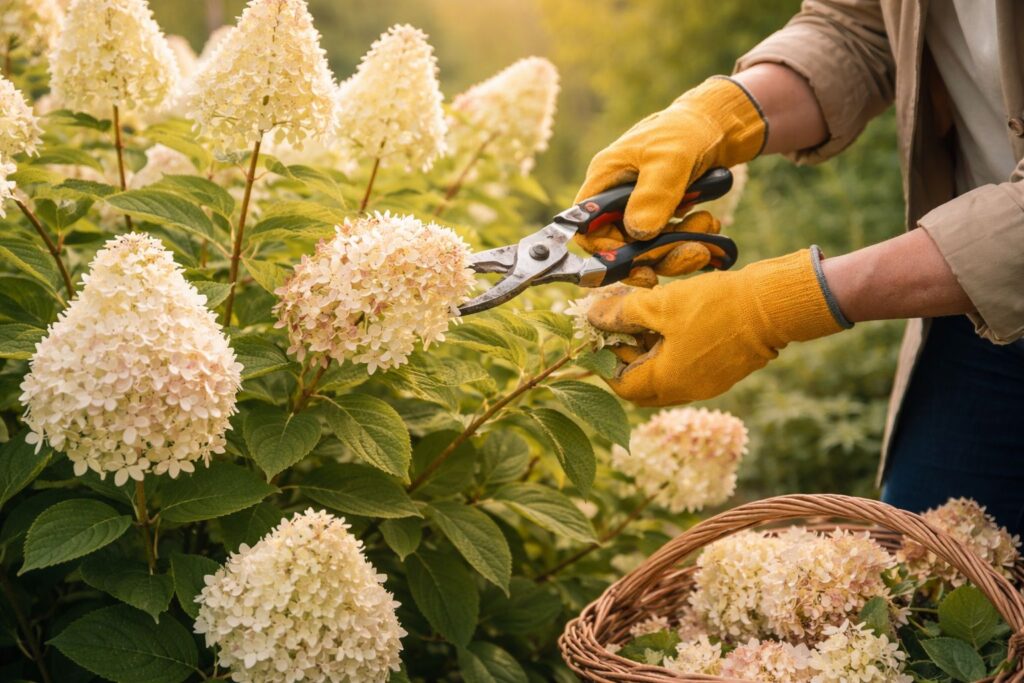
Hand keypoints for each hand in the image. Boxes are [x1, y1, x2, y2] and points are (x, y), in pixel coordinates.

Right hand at [573, 77, 765, 283]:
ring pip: (649, 249)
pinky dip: (691, 240)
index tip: (636, 262)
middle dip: (656, 255)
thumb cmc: (686, 131)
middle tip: (691, 254)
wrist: (720, 124)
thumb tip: (638, 234)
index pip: (586, 228)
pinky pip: (669, 242)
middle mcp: (618, 198)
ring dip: (680, 249)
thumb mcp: (669, 159)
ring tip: (708, 229)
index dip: (604, 250)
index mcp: (606, 180)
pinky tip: (711, 225)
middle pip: (621, 246)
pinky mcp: (662, 215)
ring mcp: (641, 208)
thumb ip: (652, 196)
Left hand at [587, 249, 845, 405]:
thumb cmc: (716, 306)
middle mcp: (686, 391)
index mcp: (668, 383)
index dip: (604, 361)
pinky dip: (670, 350)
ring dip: (648, 351)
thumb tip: (593, 316)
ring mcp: (707, 384)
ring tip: (642, 318)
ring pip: (664, 375)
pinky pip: (684, 367)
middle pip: (641, 385)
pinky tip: (669, 321)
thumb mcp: (661, 304)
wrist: (773, 306)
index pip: (621, 386)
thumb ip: (623, 313)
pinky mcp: (722, 370)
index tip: (599, 333)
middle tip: (619, 326)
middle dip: (625, 357)